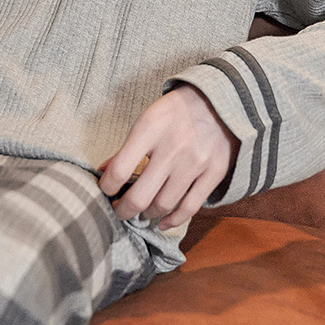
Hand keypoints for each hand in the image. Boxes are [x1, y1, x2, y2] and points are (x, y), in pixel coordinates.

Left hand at [98, 84, 237, 228]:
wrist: (220, 101)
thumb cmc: (176, 111)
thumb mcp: (147, 119)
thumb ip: (127, 148)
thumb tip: (103, 172)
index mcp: (150, 129)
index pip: (120, 170)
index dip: (107, 187)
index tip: (106, 191)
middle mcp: (172, 148)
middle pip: (140, 196)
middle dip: (123, 210)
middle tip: (119, 210)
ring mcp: (195, 163)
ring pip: (163, 204)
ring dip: (147, 214)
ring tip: (141, 212)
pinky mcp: (214, 173)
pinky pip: (190, 207)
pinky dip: (174, 220)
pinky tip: (162, 222)